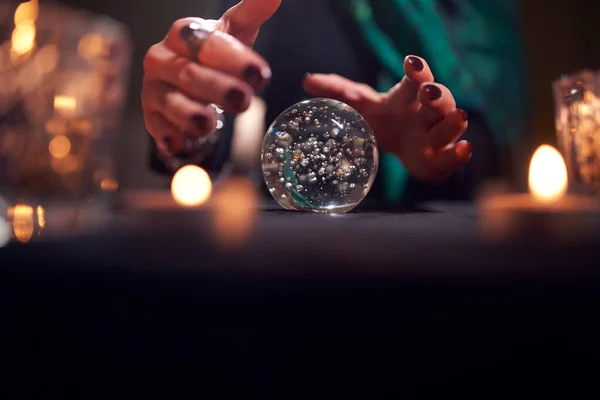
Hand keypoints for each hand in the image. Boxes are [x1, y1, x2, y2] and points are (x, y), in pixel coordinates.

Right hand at [142, 0, 280, 154]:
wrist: (187, 81)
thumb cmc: (213, 55)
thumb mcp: (235, 32)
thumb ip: (252, 12)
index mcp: (184, 35)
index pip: (207, 44)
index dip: (234, 59)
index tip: (261, 74)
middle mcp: (163, 59)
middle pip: (190, 74)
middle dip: (217, 88)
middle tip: (244, 101)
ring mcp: (155, 88)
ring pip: (171, 101)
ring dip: (190, 114)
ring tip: (209, 123)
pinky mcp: (152, 115)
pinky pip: (156, 126)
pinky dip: (168, 134)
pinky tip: (177, 142)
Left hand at [303, 56, 471, 182]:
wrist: (395, 142)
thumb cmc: (381, 118)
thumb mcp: (358, 105)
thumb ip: (336, 92)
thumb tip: (307, 81)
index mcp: (407, 96)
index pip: (416, 78)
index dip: (416, 70)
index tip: (410, 63)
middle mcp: (427, 112)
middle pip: (439, 98)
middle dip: (438, 94)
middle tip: (429, 92)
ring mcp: (436, 135)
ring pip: (451, 124)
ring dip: (453, 122)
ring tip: (458, 116)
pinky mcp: (440, 158)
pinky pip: (453, 156)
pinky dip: (459, 154)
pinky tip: (463, 149)